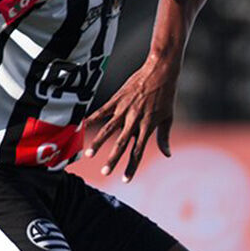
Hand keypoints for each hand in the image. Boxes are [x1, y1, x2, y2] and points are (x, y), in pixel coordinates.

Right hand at [82, 60, 177, 181]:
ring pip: (109, 129)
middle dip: (113, 159)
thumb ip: (164, 137)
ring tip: (88, 155)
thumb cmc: (166, 95)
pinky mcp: (118, 98)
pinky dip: (92, 118)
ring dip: (98, 143)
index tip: (125, 180)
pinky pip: (102, 111)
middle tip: (104, 173)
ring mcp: (125, 109)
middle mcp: (135, 120)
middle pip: (122, 144)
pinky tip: (82, 126)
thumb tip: (167, 155)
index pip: (138, 151)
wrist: (161, 70)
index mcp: (148, 126)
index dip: (131, 166)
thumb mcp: (168, 117)